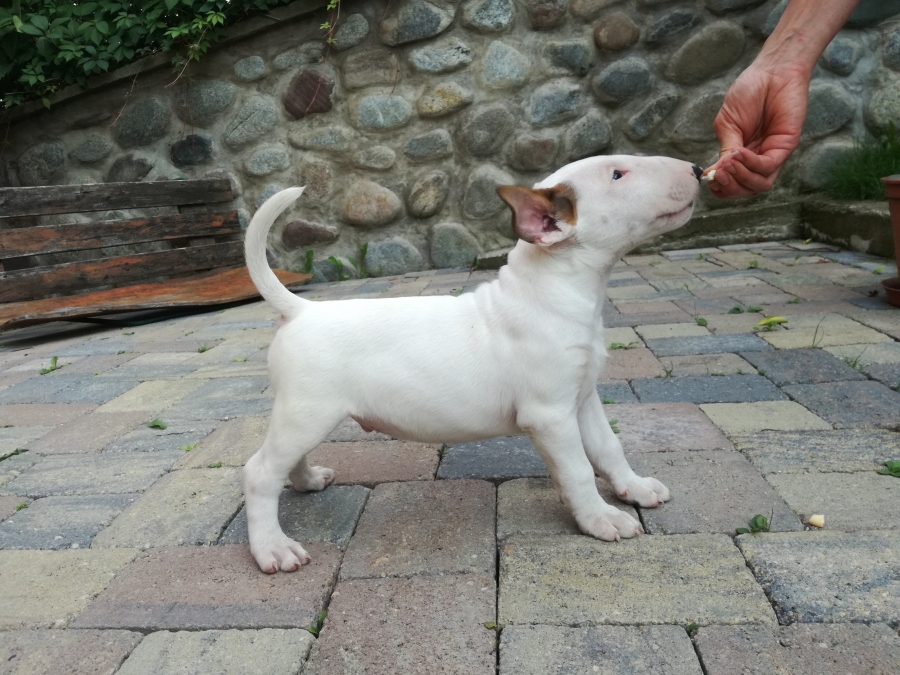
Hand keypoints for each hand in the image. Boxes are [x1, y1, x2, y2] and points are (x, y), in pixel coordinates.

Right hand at [706, 62, 810, 198]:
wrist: (772, 71)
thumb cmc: (749, 92)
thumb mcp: (727, 125)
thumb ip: (724, 150)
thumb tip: (714, 174)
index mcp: (741, 155)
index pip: (732, 184)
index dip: (720, 188)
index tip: (709, 179)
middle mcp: (758, 159)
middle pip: (745, 190)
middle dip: (729, 187)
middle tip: (718, 174)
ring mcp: (772, 154)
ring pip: (758, 185)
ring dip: (740, 179)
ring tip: (728, 164)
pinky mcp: (785, 146)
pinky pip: (767, 167)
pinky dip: (750, 164)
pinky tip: (738, 153)